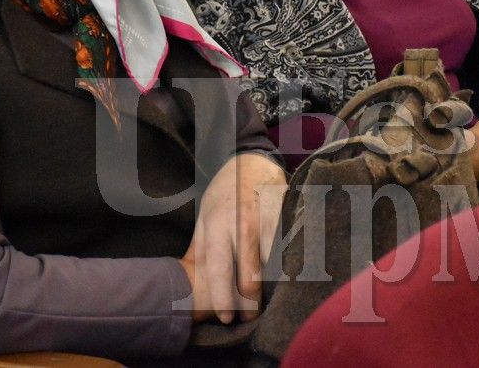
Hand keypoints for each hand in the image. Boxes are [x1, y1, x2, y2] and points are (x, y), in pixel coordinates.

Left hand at [180, 152, 285, 324]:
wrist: (251, 160)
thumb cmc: (225, 195)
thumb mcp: (205, 218)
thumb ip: (200, 251)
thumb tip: (190, 284)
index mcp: (216, 224)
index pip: (218, 266)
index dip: (222, 295)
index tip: (227, 318)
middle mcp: (241, 221)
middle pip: (248, 270)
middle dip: (250, 299)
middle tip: (250, 318)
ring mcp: (267, 216)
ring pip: (272, 260)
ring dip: (272, 285)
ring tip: (271, 303)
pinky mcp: (286, 212)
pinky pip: (289, 246)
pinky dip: (288, 264)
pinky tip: (289, 278)